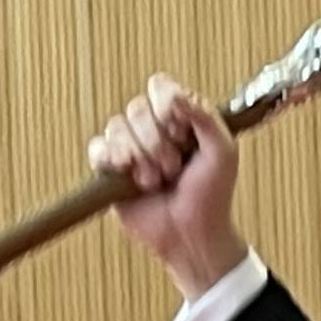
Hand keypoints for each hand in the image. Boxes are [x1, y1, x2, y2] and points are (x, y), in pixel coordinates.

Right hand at [92, 73, 252, 297]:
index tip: (180, 129)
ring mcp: (129, 147)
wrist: (192, 234)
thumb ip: (206, 117)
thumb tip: (176, 94)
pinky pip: (97, 148)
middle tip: (173, 168)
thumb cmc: (211, 195)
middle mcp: (152, 128)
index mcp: (179, 118)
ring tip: (155, 182)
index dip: (166, 104)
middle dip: (157, 141)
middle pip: (137, 107)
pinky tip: (128, 176)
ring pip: (116, 126)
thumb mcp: (223, 153)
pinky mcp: (110, 169)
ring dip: (140, 156)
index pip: (160, 86)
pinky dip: (111, 159)